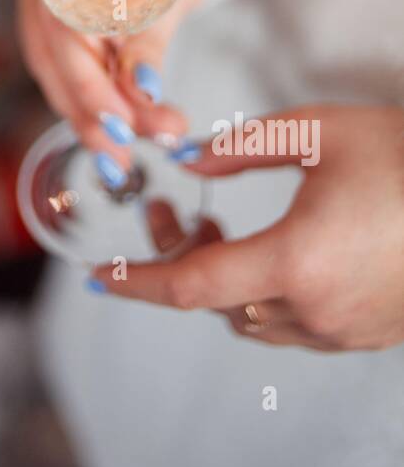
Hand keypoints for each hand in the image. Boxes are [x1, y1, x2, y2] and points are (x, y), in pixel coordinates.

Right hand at [16, 0, 238, 167]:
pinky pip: (67, 60)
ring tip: (126, 153)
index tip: (128, 132)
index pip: (62, 38)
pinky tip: (116, 122)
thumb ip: (150, 40)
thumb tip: (145, 98)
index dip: (90, 92)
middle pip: (53, 60)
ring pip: (57, 68)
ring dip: (91, 113)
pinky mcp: (66, 7)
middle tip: (128, 159)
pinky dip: (92, 93)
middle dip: (91, 115)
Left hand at [89, 104, 403, 351]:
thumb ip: (241, 148)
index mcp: (295, 261)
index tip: (100, 277)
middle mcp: (314, 309)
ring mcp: (343, 330)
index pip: (191, 285)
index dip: (139, 282)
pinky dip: (260, 292)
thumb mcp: (318, 133)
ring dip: (220, 279)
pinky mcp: (366, 334)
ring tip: (212, 224)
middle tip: (169, 209)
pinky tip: (266, 248)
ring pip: (250, 318)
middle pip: (216, 301)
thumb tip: (186, 161)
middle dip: (180, 260)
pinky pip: (291, 325)